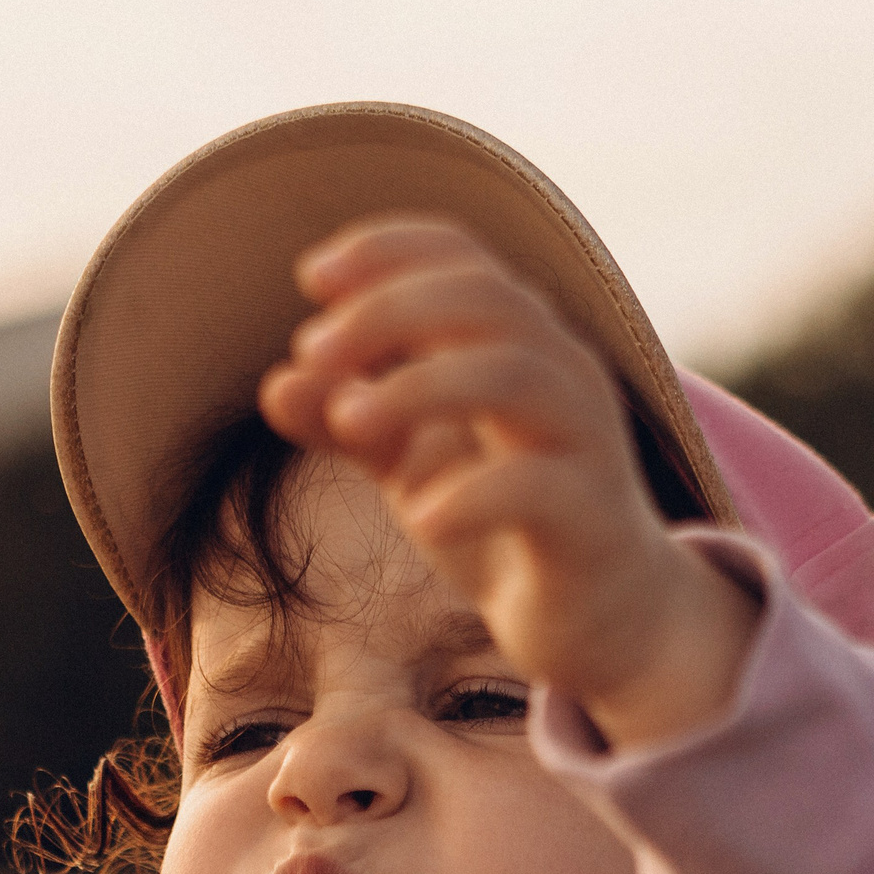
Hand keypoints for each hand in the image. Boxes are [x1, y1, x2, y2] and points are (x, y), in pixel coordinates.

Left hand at [257, 215, 758, 750]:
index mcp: (519, 344)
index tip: (312, 278)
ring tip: (347, 419)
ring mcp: (585, 442)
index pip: (463, 258)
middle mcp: (562, 373)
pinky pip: (539, 487)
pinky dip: (472, 492)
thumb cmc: (503, 521)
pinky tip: (418, 515)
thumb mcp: (411, 464)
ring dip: (419, 385)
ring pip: (517, 374)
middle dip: (388, 311)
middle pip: (486, 298)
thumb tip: (276, 384)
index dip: (389, 251)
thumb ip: (351, 422)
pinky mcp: (592, 519)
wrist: (597, 622)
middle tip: (313, 348)